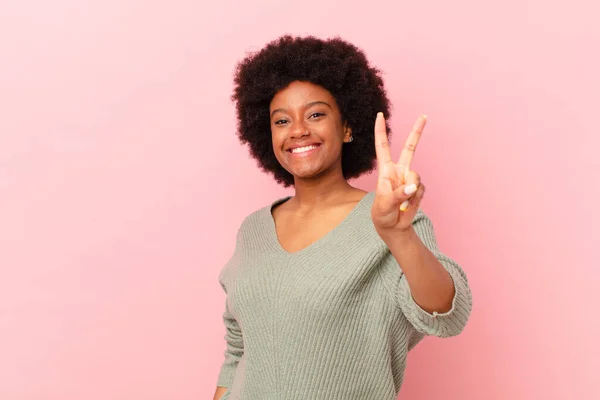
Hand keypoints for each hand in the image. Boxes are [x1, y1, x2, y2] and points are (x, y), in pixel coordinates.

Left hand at [371, 112, 426, 234]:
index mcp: (385, 170)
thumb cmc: (382, 213)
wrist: (392, 227)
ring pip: (416, 176)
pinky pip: (421, 189)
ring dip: (411, 190)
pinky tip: (408, 205)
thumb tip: (413, 186)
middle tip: (424, 116)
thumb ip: (399, 194)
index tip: (379, 115)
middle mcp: (398, 171)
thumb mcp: (385, 204)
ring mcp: (409, 179)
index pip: (383, 146)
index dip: (380, 131)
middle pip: (410, 148)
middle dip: (417, 132)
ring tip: (402, 202)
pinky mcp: (418, 188)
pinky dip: (415, 198)